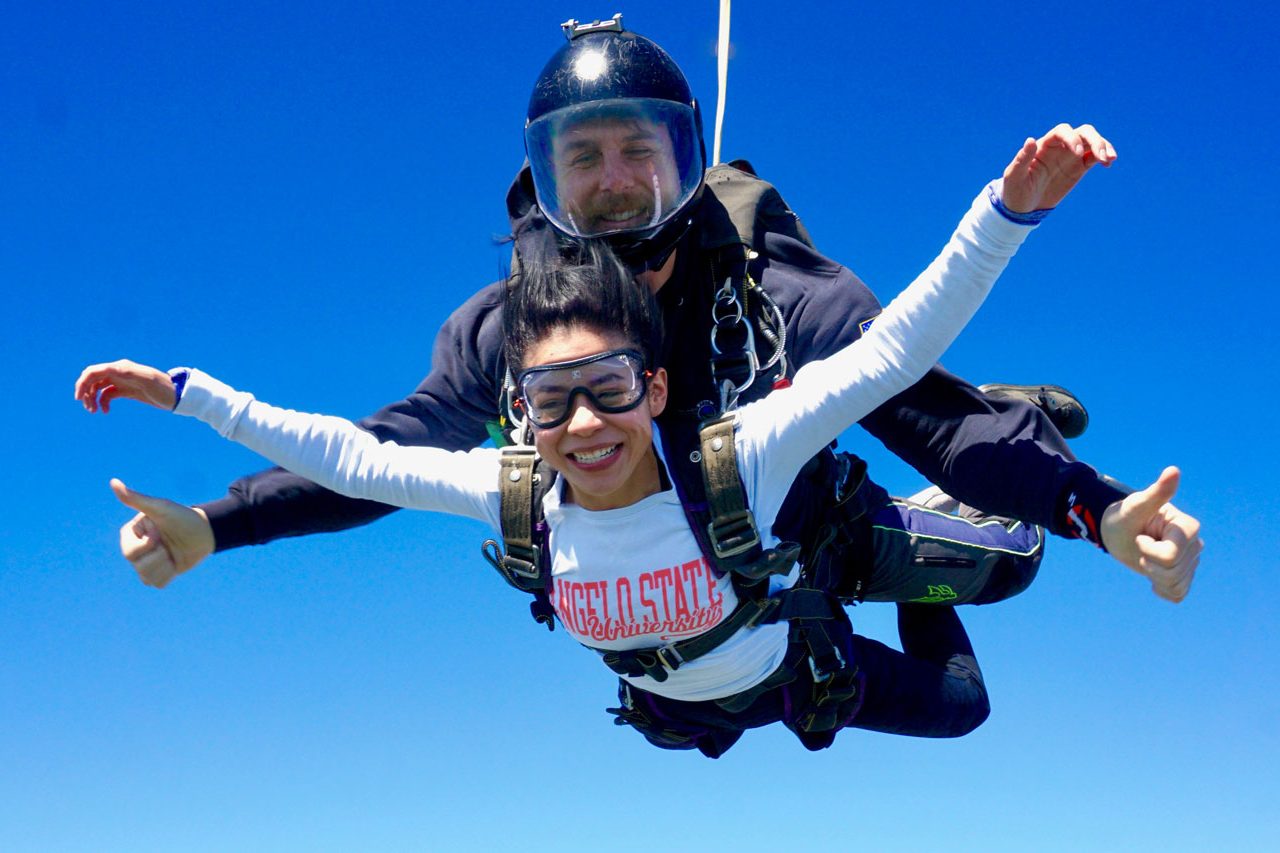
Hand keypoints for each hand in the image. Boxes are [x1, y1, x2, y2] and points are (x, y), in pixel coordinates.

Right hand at [76, 359, 174, 412]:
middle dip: (85, 392)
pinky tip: (105, 411)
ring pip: (98, 388)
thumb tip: (111, 368)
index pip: (93, 372)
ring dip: (92, 399)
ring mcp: (122, 382)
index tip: (79, 398)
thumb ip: (128, 373)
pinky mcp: (126, 391)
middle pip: (92, 379)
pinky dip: (103, 403)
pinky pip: (107, 395)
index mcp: (121, 368)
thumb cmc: (163, 387)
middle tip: (87, 407)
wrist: (176, 396)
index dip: (82, 383)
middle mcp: (119, 372)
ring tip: (94, 411)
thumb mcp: (146, 379)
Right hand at [112, 479, 214, 587]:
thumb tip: (113, 482)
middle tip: (168, 545)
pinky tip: (175, 563)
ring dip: (165, 566)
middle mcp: (135, 548)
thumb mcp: (160, 507)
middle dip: (158, 556)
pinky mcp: (159, 572)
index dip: (147, 546)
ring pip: (146, 577)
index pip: (129, 552)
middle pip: (137, 566)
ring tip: (172, 554)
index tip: (159, 534)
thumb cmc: (183, 516)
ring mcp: (146, 561)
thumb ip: (136, 499)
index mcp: (131, 533)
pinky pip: (157, 584)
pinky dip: (169, 574)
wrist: (206, 531)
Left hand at [1001, 123, 1115, 212]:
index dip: (1071, 138)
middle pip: (1082, 132)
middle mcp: (1059, 146)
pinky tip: (1108, 164)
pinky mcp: (1079, 167)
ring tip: (1109, 160)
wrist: (1023, 208)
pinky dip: (1104, 157)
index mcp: (1043, 145)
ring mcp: (1071, 156)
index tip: (1076, 153)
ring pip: (1091, 142)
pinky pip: (1094, 156)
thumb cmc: (1015, 190)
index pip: (1061, 131)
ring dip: (1103, 146)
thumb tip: (1030, 140)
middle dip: (1094, 140)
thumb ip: (1022, 159)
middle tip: (1100, 156)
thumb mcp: (1014, 177)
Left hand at [1100, 467, 1201, 602]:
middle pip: (1173, 572)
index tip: (1139, 537)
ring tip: (1146, 558)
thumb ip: (1157, 492)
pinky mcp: (1184, 575)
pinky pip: (1177, 594)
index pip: (1170, 555)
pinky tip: (1152, 575)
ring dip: (1153, 576)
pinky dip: (1161, 588)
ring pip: (1176, 585)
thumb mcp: (1135, 506)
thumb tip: (1174, 470)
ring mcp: (1191, 561)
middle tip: (1140, 547)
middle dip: (1148, 564)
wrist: (1118, 532)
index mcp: (1188, 527)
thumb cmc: (1124, 516)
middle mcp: (1195, 544)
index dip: (1147, 550)